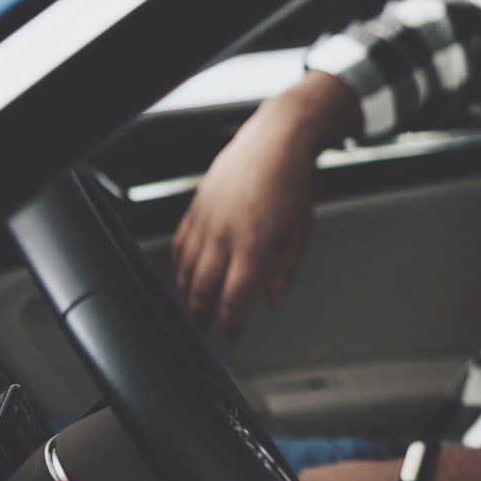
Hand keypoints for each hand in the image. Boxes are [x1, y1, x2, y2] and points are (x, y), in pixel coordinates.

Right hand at [172, 72, 357, 336]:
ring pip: (185, 268)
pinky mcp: (195, 207)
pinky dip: (180, 264)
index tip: (231, 337)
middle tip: (205, 329)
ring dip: (188, 293)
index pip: (235, 298)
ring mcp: (205, 220)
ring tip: (195, 307)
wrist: (274, 143)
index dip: (231, 324)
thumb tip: (273, 302)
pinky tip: (186, 274)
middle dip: (202, 315)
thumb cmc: (292, 184)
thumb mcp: (300, 232)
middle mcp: (224, 234)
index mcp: (254, 244)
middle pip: (202, 289)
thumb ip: (285, 271)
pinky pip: (179, 243)